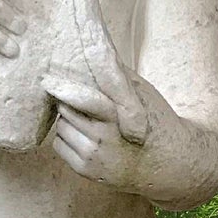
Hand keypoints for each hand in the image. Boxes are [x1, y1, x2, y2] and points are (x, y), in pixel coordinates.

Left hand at [44, 0, 152, 186]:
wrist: (169, 164)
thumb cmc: (157, 122)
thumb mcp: (143, 95)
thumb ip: (118, 77)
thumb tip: (94, 46)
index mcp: (120, 118)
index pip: (85, 101)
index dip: (65, 90)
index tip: (48, 80)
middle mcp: (105, 140)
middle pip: (67, 112)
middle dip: (68, 101)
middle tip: (71, 94)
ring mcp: (94, 158)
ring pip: (61, 128)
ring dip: (67, 119)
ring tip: (86, 117)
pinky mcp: (86, 171)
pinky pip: (59, 146)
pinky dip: (66, 137)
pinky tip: (84, 134)